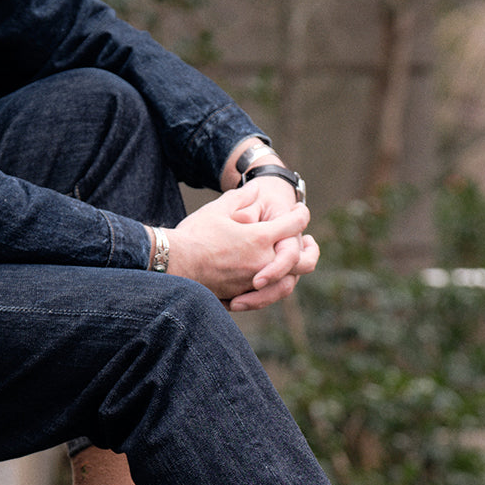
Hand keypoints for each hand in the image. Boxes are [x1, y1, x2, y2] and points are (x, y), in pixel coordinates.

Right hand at [166, 182, 313, 304]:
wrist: (174, 264)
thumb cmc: (194, 234)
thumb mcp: (219, 209)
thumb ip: (242, 198)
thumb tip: (255, 189)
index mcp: (260, 237)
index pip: (294, 224)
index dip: (301, 214)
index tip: (300, 211)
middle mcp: (263, 261)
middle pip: (303, 259)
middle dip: (310, 249)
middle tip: (309, 242)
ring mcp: (255, 281)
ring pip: (289, 282)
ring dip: (293, 271)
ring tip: (294, 263)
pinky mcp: (244, 295)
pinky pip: (268, 294)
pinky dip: (274, 286)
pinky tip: (273, 278)